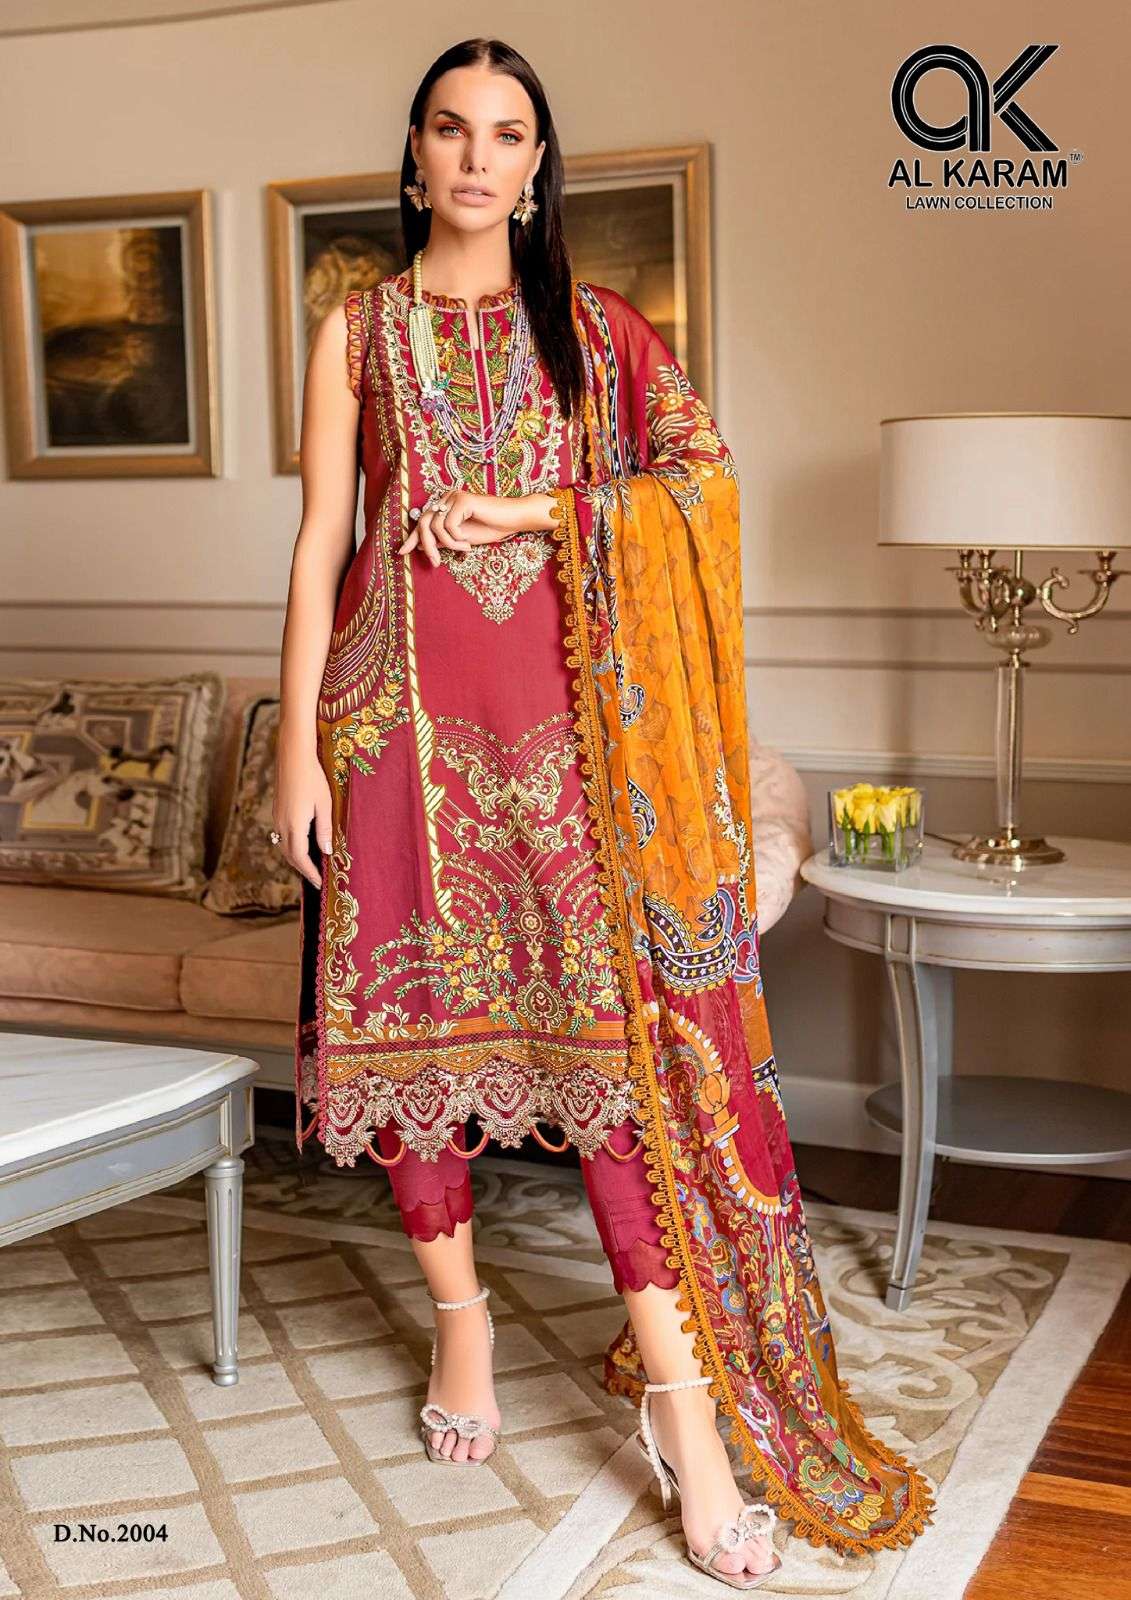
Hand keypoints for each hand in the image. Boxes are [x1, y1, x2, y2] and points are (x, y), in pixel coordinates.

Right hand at [272, 738, 332, 888]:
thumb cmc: (313, 778)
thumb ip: (324, 829)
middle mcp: (281, 824)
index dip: (310, 872)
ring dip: (296, 858)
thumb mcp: (324, 805)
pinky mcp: (277, 811)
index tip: (319, 884)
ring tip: (310, 866)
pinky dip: (291, 846)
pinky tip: (302, 845)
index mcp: (294, 825)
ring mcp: (277, 817)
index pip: (300, 858)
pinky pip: (282, 836)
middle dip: (302, 869)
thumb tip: (325, 852)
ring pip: (283, 846)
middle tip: (316, 879)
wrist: (293, 756)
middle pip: (289, 855)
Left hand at [398, 488, 538, 565]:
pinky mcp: (463, 500)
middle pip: (423, 523)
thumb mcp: (462, 539)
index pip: (423, 521)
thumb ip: (443, 540)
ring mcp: (454, 497)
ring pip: (435, 526)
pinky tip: (468, 542)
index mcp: (446, 505)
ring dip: (448, 544)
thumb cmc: (492, 528)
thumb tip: (422, 545)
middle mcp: (447, 497)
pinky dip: (456, 538)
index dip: (412, 537)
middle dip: (427, 545)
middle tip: (435, 563)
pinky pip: (448, 525)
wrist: (514, 520)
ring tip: (463, 548)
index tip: (402, 552)